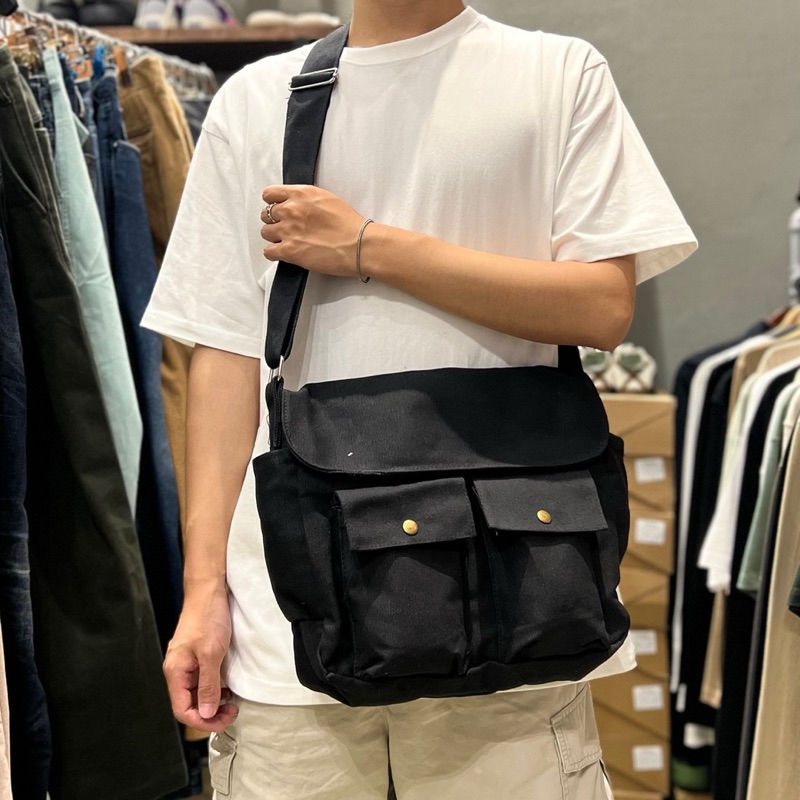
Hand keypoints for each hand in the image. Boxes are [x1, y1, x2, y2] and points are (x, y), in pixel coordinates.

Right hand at [163, 580, 237, 731]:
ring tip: (231, 703)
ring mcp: (187, 663)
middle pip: (189, 704)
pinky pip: (202, 681)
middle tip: (231, 713)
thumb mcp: (211, 653)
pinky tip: (226, 689)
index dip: (202, 721)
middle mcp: (178, 670)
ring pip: (196, 694)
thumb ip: (208, 685)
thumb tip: (206, 713)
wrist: (209, 591)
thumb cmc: (207, 617)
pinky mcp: (197, 657)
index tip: (222, 720)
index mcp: (175, 671)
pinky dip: (214, 689)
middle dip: (210, 714)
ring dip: (212, 703)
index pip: (183, 710)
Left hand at [261, 185, 364, 276]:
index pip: (269, 194)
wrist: (358, 244)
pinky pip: (269, 251)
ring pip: (265, 232)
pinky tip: (284, 253)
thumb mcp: (327, 198)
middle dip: (275, 221)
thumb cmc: (349, 224)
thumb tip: (296, 204)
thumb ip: (306, 199)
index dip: (272, 203)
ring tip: (288, 241)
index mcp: (301, 194)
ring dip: (275, 237)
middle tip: (286, 228)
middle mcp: (291, 210)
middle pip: (266, 214)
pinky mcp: (289, 251)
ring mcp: (288, 230)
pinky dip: (274, 253)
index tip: (277, 209)